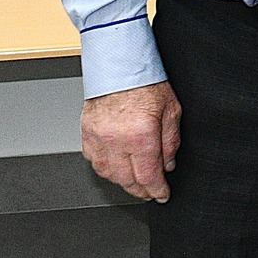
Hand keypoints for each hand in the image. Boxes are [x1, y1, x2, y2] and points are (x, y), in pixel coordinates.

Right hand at [80, 80, 181, 201]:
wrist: (120, 63)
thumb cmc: (145, 81)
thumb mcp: (171, 110)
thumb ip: (170, 141)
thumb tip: (168, 164)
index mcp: (141, 135)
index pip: (148, 176)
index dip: (157, 190)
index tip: (161, 194)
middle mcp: (117, 139)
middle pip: (127, 180)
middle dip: (141, 190)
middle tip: (150, 191)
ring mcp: (98, 137)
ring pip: (108, 174)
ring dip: (122, 181)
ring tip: (134, 181)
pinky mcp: (86, 132)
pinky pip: (92, 160)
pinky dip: (105, 167)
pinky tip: (115, 166)